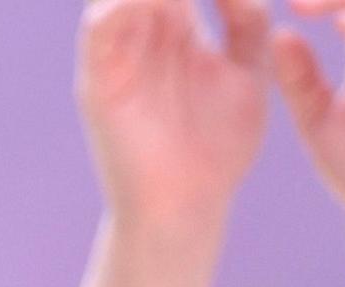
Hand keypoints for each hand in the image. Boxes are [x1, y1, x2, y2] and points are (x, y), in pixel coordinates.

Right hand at [78, 0, 274, 233]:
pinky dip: (122, 5)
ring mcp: (116, 54)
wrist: (189, 207)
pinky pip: (101, 26)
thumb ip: (247, 21)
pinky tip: (158, 0)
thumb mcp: (247, 72)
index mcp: (175, 25)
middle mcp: (141, 31)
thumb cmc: (217, 147)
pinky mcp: (97, 82)